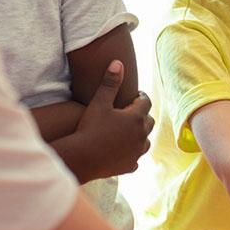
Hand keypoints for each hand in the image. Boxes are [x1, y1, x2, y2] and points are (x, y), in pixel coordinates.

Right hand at [75, 60, 153, 176]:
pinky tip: (124, 152)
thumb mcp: (99, 102)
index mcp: (136, 117)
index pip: (145, 102)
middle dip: (142, 116)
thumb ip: (110, 82)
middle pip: (148, 121)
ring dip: (139, 135)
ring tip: (129, 132)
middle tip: (132, 113)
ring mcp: (137, 152)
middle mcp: (142, 135)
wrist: (81, 157)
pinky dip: (131, 154)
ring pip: (145, 141)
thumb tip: (118, 62)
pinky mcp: (131, 166)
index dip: (139, 98)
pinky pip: (136, 159)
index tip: (134, 96)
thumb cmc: (89, 127)